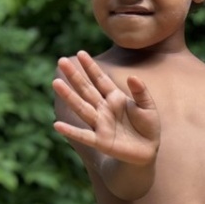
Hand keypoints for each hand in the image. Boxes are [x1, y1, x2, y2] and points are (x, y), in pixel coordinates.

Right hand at [52, 51, 159, 165]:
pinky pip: (84, 135)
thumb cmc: (147, 126)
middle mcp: (104, 109)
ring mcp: (101, 124)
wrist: (147, 150)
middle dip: (75, 76)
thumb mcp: (148, 106)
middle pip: (86, 90)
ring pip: (82, 108)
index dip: (91, 67)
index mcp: (115, 98)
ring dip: (69, 96)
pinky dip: (71, 131)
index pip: (101, 80)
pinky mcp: (101, 141)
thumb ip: (140, 92)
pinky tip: (57, 125)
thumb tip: (132, 76)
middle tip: (62, 61)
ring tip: (56, 83)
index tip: (81, 53)